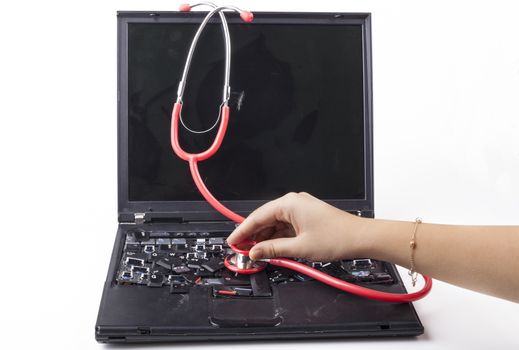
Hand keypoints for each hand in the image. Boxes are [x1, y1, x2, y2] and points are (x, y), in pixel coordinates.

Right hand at [227, 192, 367, 260]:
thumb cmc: (337, 237)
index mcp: (289, 203)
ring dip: (265, 238)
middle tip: (241, 250)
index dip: (242, 231)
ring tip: (255, 253)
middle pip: (265, 219)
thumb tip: (255, 252)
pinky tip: (271, 249)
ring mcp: (300, 210)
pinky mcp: (306, 218)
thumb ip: (273, 249)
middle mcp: (293, 203)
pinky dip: (277, 238)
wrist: (361, 237)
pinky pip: (285, 227)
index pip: (257, 216)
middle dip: (253, 236)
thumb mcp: (300, 247)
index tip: (232, 241)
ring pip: (274, 224)